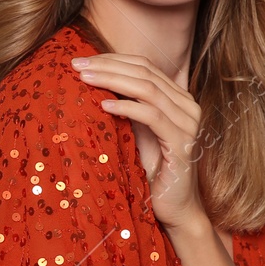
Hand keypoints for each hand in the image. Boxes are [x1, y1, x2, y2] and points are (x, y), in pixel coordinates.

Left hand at [71, 52, 205, 230]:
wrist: (174, 206)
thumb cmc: (151, 170)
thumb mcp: (135, 131)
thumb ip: (125, 106)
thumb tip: (91, 81)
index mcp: (178, 98)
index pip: (144, 66)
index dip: (112, 59)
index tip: (81, 59)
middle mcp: (187, 106)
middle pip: (145, 72)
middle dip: (108, 65)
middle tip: (77, 64)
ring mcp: (188, 124)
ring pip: (148, 89)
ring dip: (112, 80)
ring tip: (84, 79)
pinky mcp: (182, 144)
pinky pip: (152, 117)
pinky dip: (126, 108)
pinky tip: (103, 105)